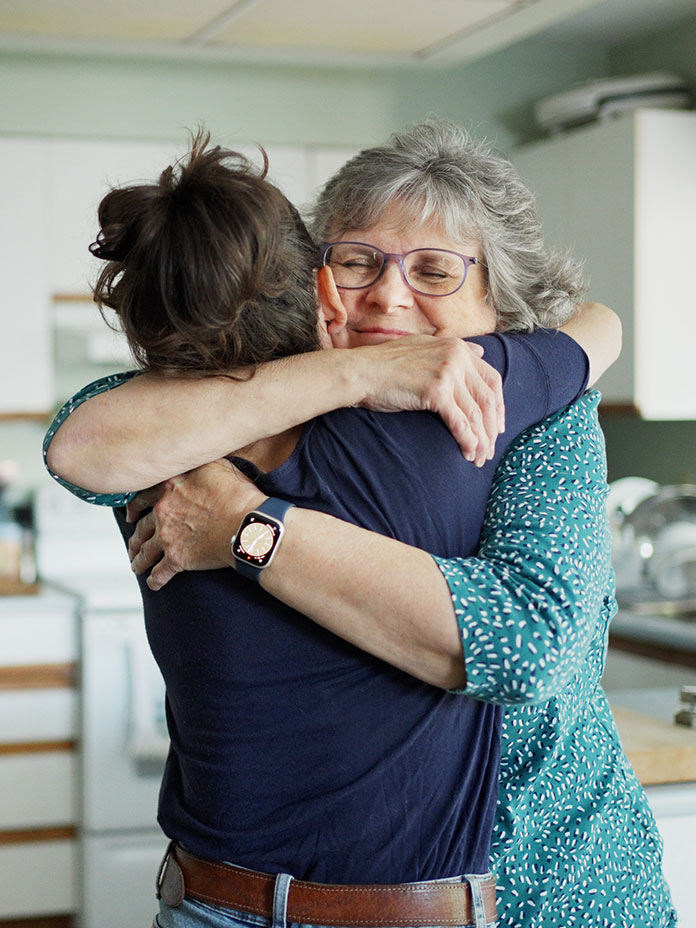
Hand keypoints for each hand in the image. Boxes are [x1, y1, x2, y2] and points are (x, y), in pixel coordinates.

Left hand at [126, 459, 265, 590]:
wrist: (248, 525)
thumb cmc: (240, 496)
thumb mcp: (218, 466)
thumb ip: (199, 464)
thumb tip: (195, 459)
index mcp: (171, 486)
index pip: (143, 495)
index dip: (135, 505)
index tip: (132, 512)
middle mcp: (163, 510)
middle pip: (142, 526)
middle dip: (135, 536)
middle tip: (133, 542)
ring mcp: (167, 536)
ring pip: (145, 550)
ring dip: (138, 558)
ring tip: (136, 564)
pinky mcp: (176, 559)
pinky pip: (159, 572)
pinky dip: (154, 579)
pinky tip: (153, 583)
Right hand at [355, 336, 504, 465]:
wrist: (362, 371)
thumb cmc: (387, 365)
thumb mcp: (424, 348)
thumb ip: (453, 351)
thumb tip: (481, 354)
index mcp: (458, 348)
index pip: (492, 380)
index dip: (499, 407)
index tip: (497, 427)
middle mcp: (457, 358)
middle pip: (488, 399)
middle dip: (491, 429)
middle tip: (490, 449)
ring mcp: (448, 374)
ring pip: (476, 414)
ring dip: (481, 440)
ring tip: (478, 458)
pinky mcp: (436, 392)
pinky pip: (460, 421)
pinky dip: (467, 440)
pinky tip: (467, 453)